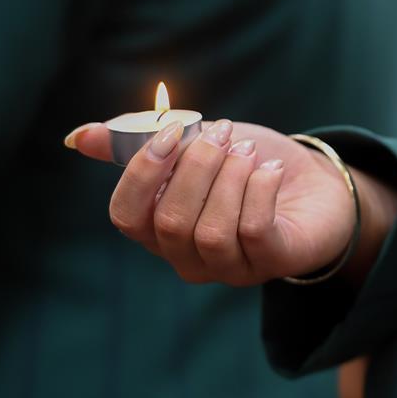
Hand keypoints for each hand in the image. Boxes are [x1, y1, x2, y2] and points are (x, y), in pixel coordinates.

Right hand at [65, 120, 396, 285]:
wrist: (318, 182)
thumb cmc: (250, 163)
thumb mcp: (197, 142)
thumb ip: (143, 140)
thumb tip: (79, 137)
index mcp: (161, 230)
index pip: (127, 217)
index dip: (143, 171)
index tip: (175, 129)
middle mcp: (190, 258)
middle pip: (170, 221)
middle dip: (197, 166)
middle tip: (225, 132)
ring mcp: (231, 268)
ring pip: (211, 231)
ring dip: (231, 178)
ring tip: (249, 151)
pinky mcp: (273, 262)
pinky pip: (253, 232)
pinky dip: (260, 190)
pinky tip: (272, 170)